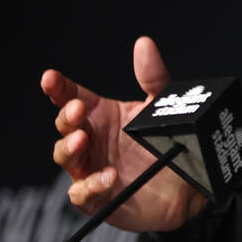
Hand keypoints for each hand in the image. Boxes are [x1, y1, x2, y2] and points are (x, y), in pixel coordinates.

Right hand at [41, 37, 207, 232]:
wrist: (191, 186)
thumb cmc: (169, 144)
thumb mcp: (162, 108)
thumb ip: (153, 78)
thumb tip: (144, 44)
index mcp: (102, 116)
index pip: (72, 97)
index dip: (59, 88)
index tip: (51, 78)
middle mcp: (92, 140)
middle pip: (65, 125)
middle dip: (67, 116)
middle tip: (77, 110)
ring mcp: (91, 168)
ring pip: (65, 157)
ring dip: (69, 148)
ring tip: (81, 140)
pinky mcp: (99, 197)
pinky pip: (83, 193)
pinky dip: (91, 185)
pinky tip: (107, 176)